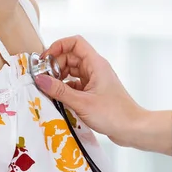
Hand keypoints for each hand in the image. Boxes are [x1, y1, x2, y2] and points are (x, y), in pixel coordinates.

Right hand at [36, 35, 171, 154]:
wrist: (132, 128)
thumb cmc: (113, 114)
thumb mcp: (82, 103)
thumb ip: (59, 91)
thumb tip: (40, 79)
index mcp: (96, 64)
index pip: (75, 43)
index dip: (59, 46)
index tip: (45, 59)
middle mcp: (96, 68)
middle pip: (71, 57)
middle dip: (55, 65)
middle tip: (43, 79)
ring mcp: (95, 80)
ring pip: (72, 71)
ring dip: (59, 78)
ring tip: (49, 90)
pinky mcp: (93, 92)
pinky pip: (75, 84)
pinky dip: (65, 89)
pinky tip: (58, 99)